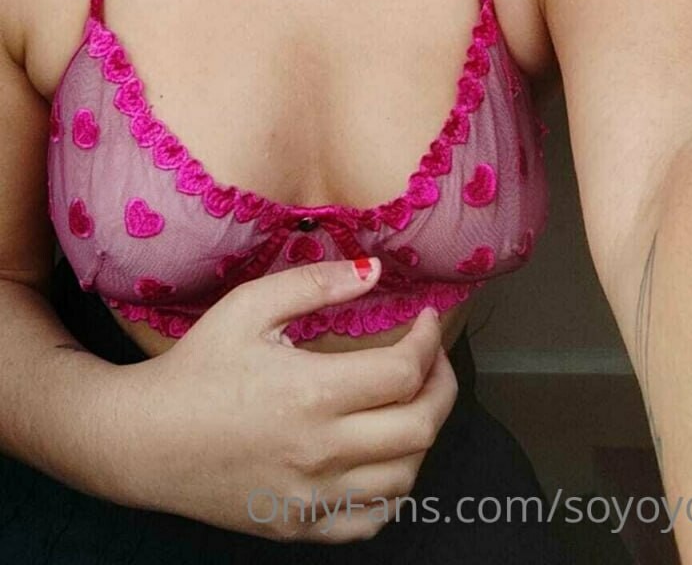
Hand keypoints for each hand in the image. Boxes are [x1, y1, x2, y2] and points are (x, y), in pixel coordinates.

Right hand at [115, 258, 457, 542]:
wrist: (143, 441)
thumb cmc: (195, 369)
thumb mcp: (248, 308)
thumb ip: (315, 284)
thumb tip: (375, 271)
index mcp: (311, 394)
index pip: (405, 374)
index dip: (429, 342)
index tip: (426, 321)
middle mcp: (319, 452)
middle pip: (420, 427)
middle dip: (442, 385)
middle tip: (432, 359)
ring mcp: (311, 497)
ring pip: (405, 478)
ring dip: (421, 436)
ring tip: (408, 402)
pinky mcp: (299, 527)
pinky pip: (371, 520)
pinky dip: (393, 490)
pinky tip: (383, 457)